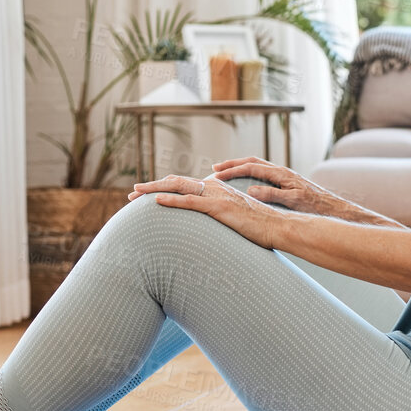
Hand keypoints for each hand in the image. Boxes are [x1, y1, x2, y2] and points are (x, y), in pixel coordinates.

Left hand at [127, 174, 284, 249]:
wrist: (278, 227)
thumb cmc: (261, 227)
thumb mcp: (237, 219)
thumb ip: (222, 217)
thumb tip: (211, 227)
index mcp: (218, 189)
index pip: (185, 185)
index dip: (165, 188)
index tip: (147, 195)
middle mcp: (215, 188)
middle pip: (176, 182)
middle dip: (152, 186)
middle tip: (132, 193)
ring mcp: (216, 196)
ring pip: (178, 187)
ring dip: (154, 189)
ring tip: (135, 194)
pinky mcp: (218, 207)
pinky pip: (189, 201)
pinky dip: (171, 200)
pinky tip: (155, 201)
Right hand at [209, 156, 345, 217]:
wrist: (334, 209)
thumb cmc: (316, 206)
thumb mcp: (293, 201)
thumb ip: (272, 194)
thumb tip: (250, 191)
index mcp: (281, 174)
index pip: (251, 167)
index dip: (232, 170)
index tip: (216, 176)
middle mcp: (282, 172)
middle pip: (252, 162)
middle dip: (233, 164)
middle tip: (215, 169)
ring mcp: (285, 176)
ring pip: (258, 166)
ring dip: (241, 167)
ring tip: (226, 173)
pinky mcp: (287, 183)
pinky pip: (264, 174)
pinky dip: (250, 174)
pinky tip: (245, 182)